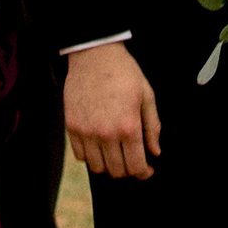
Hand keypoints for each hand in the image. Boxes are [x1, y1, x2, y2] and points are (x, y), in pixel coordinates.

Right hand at [64, 39, 161, 180]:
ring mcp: (87, 132)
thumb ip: (152, 126)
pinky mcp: (72, 127)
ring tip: (115, 153)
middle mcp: (106, 133)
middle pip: (117, 171)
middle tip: (132, 160)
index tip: (146, 170)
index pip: (136, 166)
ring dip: (108, 165)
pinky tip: (99, 145)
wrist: (94, 54)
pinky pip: (81, 156)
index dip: (144, 173)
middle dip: (128, 170)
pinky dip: (91, 156)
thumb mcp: (146, 95)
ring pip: (98, 167)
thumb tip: (155, 152)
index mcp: (128, 126)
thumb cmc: (124, 72)